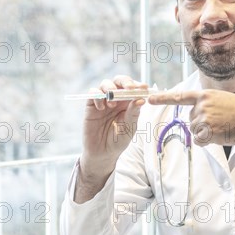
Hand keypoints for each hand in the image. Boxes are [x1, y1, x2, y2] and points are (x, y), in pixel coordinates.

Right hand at [76, 76, 146, 202]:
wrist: (102, 153)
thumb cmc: (118, 140)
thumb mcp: (129, 128)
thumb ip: (133, 113)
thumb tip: (141, 99)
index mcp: (128, 102)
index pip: (133, 88)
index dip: (138, 85)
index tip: (144, 88)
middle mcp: (116, 99)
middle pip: (119, 81)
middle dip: (125, 82)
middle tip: (129, 88)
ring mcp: (103, 101)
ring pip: (105, 84)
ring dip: (110, 89)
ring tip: (113, 104)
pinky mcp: (91, 105)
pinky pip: (93, 93)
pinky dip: (98, 96)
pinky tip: (102, 108)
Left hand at [148, 89, 234, 157]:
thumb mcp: (223, 101)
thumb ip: (207, 106)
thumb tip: (197, 123)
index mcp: (206, 94)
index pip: (181, 96)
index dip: (163, 98)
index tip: (148, 99)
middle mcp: (202, 104)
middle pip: (191, 121)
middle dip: (204, 125)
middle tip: (223, 122)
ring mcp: (205, 116)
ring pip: (196, 131)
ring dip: (208, 134)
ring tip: (225, 127)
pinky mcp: (208, 129)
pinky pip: (200, 140)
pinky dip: (209, 141)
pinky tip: (222, 134)